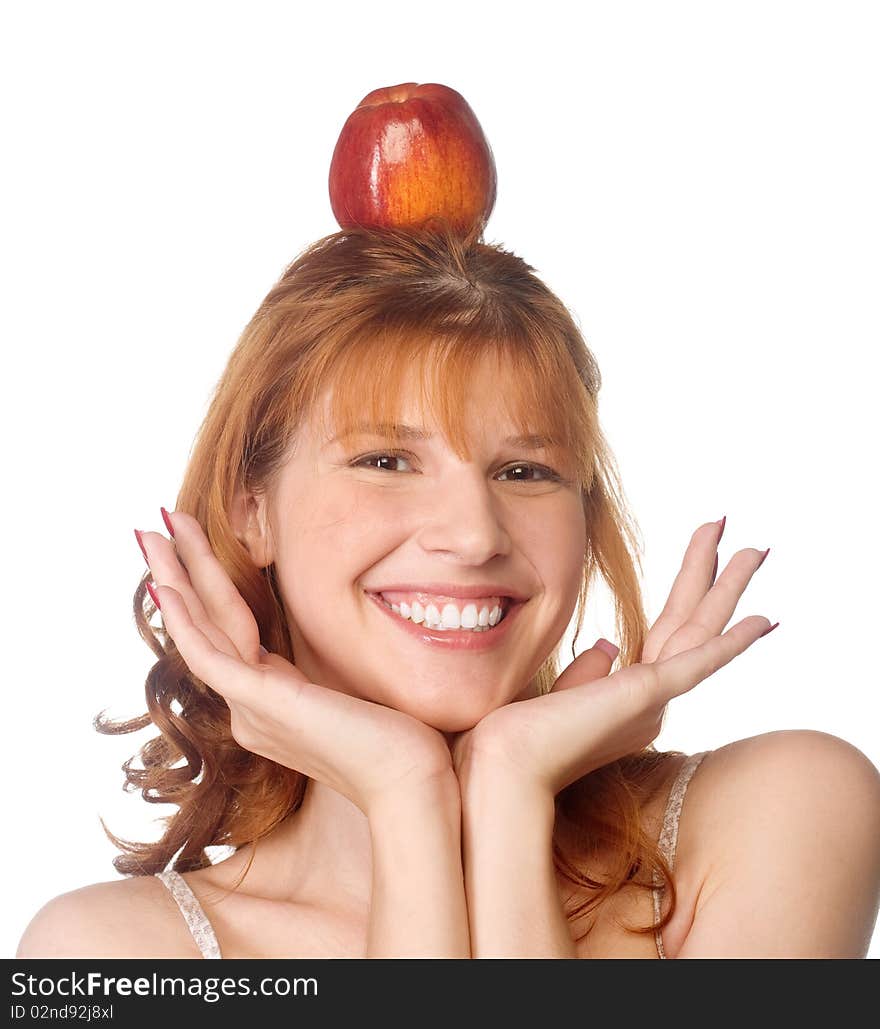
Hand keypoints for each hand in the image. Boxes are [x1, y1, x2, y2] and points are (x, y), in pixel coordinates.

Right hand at [135, 510, 455, 816]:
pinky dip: (185, 618)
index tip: (195, 554)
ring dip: (175, 577)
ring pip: (199, 631)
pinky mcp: (261, 704)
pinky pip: (209, 654)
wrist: (410, 783)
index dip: (209, 592)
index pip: (228, 635)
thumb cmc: (397, 741)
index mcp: (271, 703)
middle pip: (206, 626)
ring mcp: (251, 708)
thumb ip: (324, 674)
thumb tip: (326, 647)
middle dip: (180, 572)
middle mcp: (250, 707)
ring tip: (152, 533)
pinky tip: (166, 585)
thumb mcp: (350, 693)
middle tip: (155, 529)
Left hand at [452, 518, 774, 795]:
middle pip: (692, 624)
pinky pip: (699, 664)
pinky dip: (731, 643)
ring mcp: (652, 700)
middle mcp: (650, 701)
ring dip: (730, 588)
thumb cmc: (519, 736)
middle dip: (717, 577)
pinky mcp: (647, 697)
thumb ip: (589, 672)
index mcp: (629, 699)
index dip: (690, 595)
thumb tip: (610, 645)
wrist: (504, 763)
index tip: (705, 563)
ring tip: (756, 548)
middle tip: (742, 539)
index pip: (669, 635)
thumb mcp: (559, 694)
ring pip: (702, 631)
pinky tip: (763, 621)